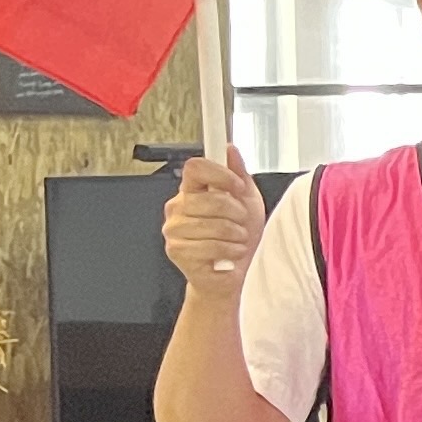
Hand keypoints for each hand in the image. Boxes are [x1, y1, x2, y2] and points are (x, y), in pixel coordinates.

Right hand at [160, 146, 268, 296]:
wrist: (234, 272)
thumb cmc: (238, 237)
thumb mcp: (247, 201)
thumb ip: (239, 174)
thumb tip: (229, 149)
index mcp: (192, 190)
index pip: (196, 167)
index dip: (221, 175)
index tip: (238, 186)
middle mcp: (178, 207)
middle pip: (211, 198)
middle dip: (237, 213)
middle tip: (241, 223)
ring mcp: (174, 228)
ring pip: (215, 224)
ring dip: (236, 235)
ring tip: (236, 240)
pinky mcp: (176, 250)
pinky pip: (211, 246)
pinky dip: (229, 251)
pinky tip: (229, 253)